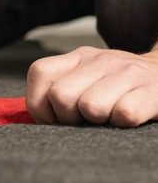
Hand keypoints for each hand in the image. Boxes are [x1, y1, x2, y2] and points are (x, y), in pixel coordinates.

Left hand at [26, 45, 157, 127]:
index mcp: (78, 57)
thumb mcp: (88, 79)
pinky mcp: (152, 91)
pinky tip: (128, 120)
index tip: (55, 118)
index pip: (39, 72)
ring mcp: (127, 73)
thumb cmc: (119, 89)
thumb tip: (37, 116)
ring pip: (90, 107)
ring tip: (109, 118)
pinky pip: (124, 114)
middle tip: (85, 121)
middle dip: (68, 118)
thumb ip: (61, 89)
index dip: (39, 104)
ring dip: (98, 122)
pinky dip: (123, 124)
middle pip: (61, 95)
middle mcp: (100, 60)